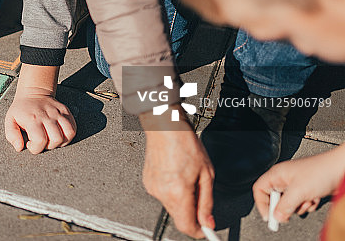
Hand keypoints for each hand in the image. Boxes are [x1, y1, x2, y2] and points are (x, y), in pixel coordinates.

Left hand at [5, 64, 75, 153]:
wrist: (33, 92)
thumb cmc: (21, 109)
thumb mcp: (10, 120)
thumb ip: (12, 135)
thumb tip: (19, 147)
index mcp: (32, 119)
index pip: (40, 141)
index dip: (35, 148)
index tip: (31, 144)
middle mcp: (47, 115)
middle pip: (56, 139)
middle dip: (49, 146)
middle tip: (42, 141)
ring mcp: (58, 113)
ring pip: (68, 134)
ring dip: (60, 142)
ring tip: (51, 138)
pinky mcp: (66, 111)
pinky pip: (73, 128)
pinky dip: (69, 135)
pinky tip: (59, 134)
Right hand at [141, 110, 214, 237]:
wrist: (164, 127)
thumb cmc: (185, 143)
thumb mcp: (206, 174)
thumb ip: (207, 202)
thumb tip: (208, 221)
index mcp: (178, 192)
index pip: (186, 226)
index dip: (198, 231)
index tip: (206, 229)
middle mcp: (162, 193)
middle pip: (179, 217)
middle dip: (191, 212)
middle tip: (201, 195)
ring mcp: (153, 188)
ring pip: (171, 206)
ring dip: (182, 200)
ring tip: (187, 178)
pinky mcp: (148, 182)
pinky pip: (163, 195)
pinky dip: (172, 191)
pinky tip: (176, 174)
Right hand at [253, 145, 344, 222]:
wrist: (340, 169)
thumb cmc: (321, 171)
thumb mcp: (299, 191)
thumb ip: (285, 206)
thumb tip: (276, 216)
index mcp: (277, 174)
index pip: (259, 189)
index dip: (262, 204)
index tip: (269, 217)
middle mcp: (285, 178)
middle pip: (275, 198)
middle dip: (285, 207)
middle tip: (289, 213)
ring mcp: (296, 184)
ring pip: (289, 202)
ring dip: (299, 206)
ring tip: (306, 201)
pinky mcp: (307, 189)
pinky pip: (301, 202)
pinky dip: (307, 204)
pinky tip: (313, 199)